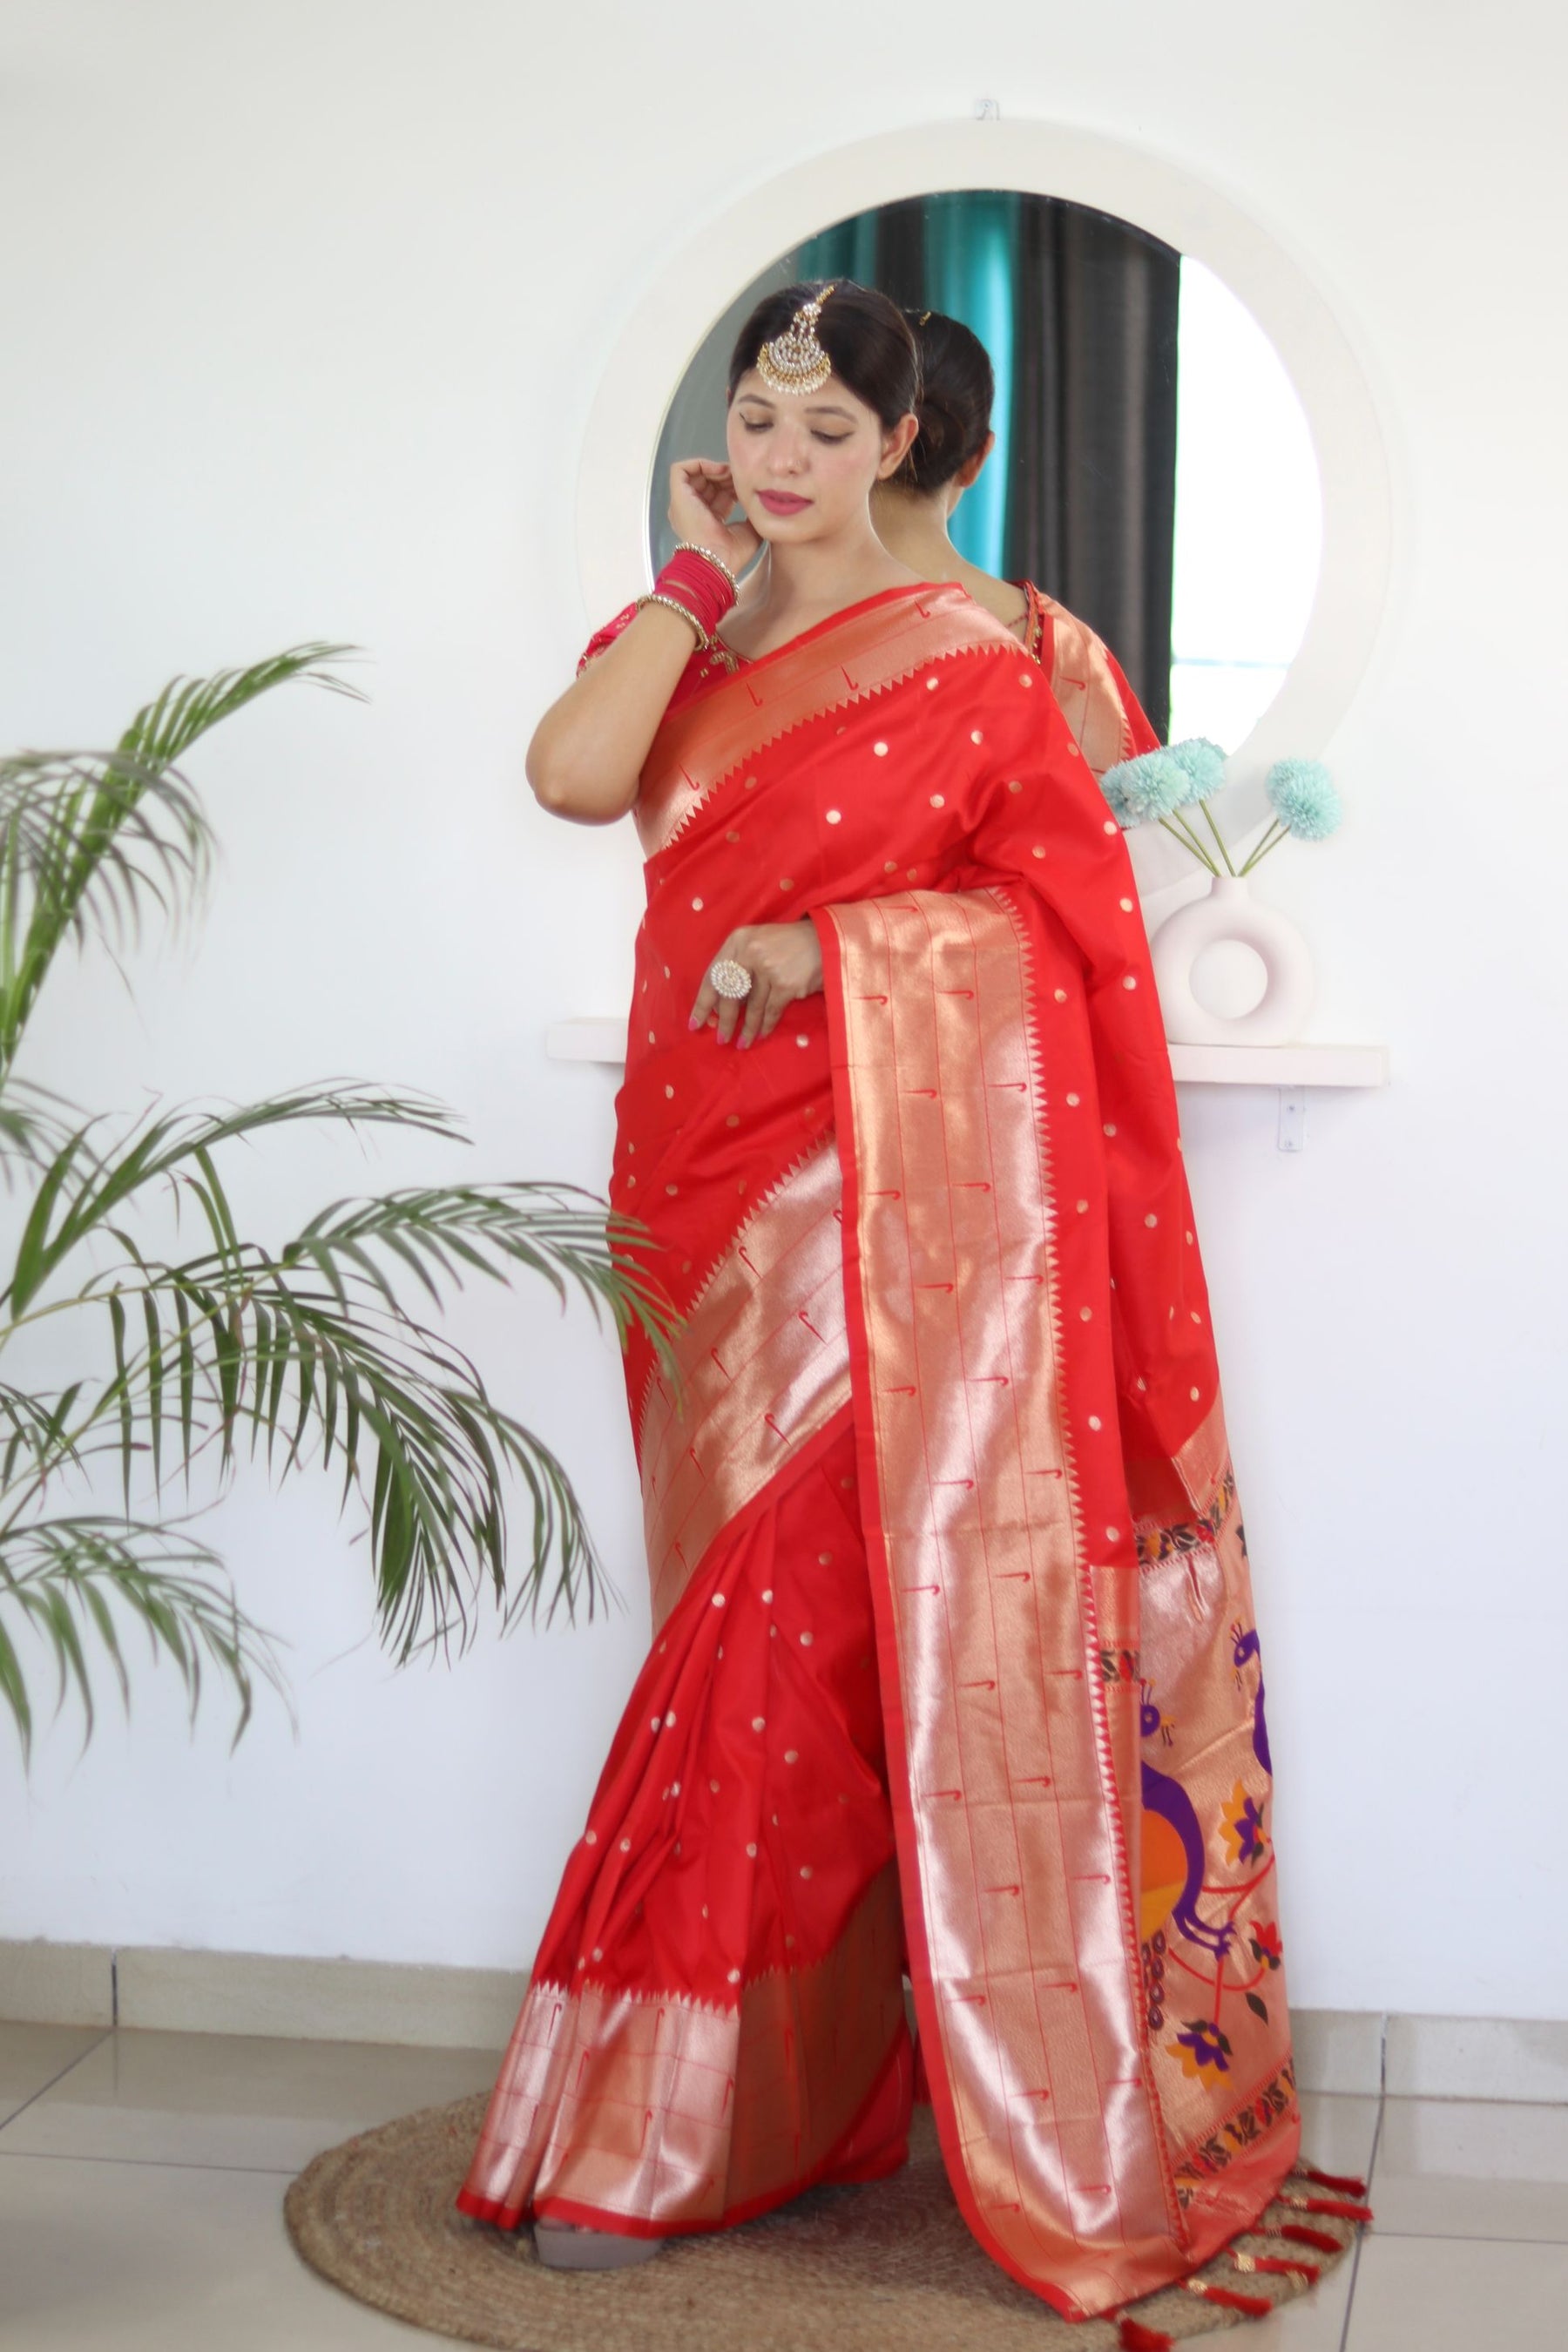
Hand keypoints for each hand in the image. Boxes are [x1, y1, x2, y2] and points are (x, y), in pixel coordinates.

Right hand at [668, 460, 760, 579]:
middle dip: (727, 476)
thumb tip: (761, 500)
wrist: (716, 559)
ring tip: (732, 474)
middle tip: (742, 477)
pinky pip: (682, 469)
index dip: (734, 486)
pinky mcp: (677, 495)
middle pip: (710, 483)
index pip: (720, 494)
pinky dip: (700, 464)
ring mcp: (683, 503)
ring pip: (697, 474)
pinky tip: (719, 471)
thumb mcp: (750, 530)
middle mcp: (694, 511)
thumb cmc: (733, 554)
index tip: (748, 485)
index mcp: (709, 521)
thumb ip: (754, 515)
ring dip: (717, 470)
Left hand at [688, 920, 822, 1047]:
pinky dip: (766, 1025)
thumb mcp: (759, 945)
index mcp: (738, 940)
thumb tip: (719, 1007)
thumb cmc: (789, 945)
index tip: (695, 1022)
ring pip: (751, 1006)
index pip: (713, 975)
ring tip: (742, 1043)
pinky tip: (762, 1034)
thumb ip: (739, 968)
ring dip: (747, 1028)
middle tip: (720, 1039)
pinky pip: (771, 1011)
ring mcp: (768, 967)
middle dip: (725, 1020)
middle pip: (729, 993)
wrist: (826, 940)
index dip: (703, 1002)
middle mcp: (749, 951)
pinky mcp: (786, 983)